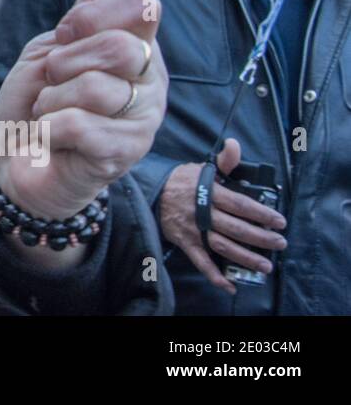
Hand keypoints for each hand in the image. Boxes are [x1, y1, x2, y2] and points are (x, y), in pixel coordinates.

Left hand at [0, 0, 167, 222]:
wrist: (12, 161)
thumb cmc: (32, 104)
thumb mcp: (46, 51)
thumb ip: (80, 19)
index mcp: (135, 47)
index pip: (141, 5)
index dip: (94, 14)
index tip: (65, 32)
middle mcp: (149, 81)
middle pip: (121, 47)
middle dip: (67, 60)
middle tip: (51, 79)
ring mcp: (142, 120)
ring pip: (97, 88)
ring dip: (52, 98)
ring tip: (47, 112)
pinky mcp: (124, 154)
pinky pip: (81, 125)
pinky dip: (48, 127)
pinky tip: (49, 136)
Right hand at [158, 138, 286, 294]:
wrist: (151, 192)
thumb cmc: (181, 181)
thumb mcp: (202, 168)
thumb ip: (224, 162)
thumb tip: (235, 145)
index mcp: (209, 192)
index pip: (240, 204)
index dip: (261, 213)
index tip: (279, 221)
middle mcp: (202, 212)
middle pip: (235, 228)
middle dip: (260, 238)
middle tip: (279, 244)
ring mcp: (193, 229)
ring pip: (222, 246)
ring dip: (245, 258)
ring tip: (265, 265)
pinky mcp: (184, 242)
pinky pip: (200, 261)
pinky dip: (214, 275)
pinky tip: (230, 285)